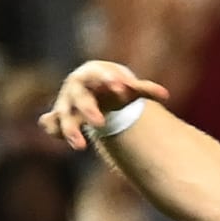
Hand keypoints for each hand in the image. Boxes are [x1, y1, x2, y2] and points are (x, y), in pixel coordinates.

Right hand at [39, 60, 169, 150]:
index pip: (98, 74)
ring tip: (80, 147)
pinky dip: (53, 129)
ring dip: (70, 130)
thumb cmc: (114, 86)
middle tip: (100, 124)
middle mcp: (76, 87)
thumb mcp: (127, 86)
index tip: (122, 88)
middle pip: (80, 98)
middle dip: (88, 110)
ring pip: (64, 115)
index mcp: (93, 73)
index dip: (109, 79)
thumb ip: (145, 89)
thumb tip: (166, 96)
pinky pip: (53, 124)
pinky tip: (59, 138)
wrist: (94, 88)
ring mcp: (66, 103)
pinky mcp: (61, 118)